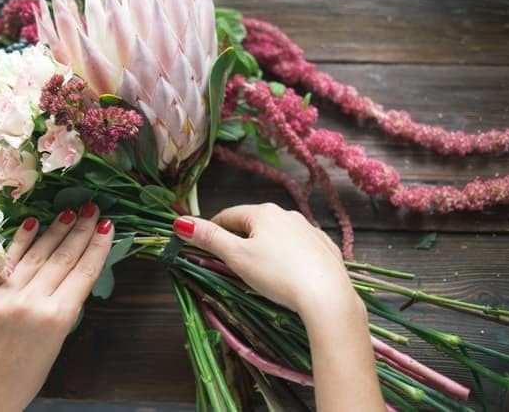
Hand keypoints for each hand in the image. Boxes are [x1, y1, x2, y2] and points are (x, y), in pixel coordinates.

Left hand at [0, 202, 114, 411]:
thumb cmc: (28, 372)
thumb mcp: (58, 340)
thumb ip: (64, 305)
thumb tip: (73, 268)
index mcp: (58, 318)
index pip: (84, 273)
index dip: (98, 247)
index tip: (108, 226)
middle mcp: (32, 302)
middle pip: (63, 258)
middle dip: (81, 231)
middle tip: (92, 208)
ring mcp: (5, 296)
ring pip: (36, 255)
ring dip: (56, 230)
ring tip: (70, 211)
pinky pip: (6, 262)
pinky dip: (20, 241)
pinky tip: (33, 222)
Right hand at [173, 203, 384, 410]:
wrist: (327, 296)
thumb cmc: (277, 274)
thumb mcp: (237, 257)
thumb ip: (209, 238)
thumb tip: (181, 222)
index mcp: (264, 212)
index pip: (228, 216)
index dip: (212, 229)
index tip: (204, 246)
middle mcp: (288, 215)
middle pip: (253, 225)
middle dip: (239, 240)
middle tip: (230, 263)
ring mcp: (310, 231)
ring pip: (277, 236)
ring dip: (264, 247)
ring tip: (258, 271)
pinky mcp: (325, 249)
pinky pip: (299, 248)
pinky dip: (288, 257)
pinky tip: (287, 273)